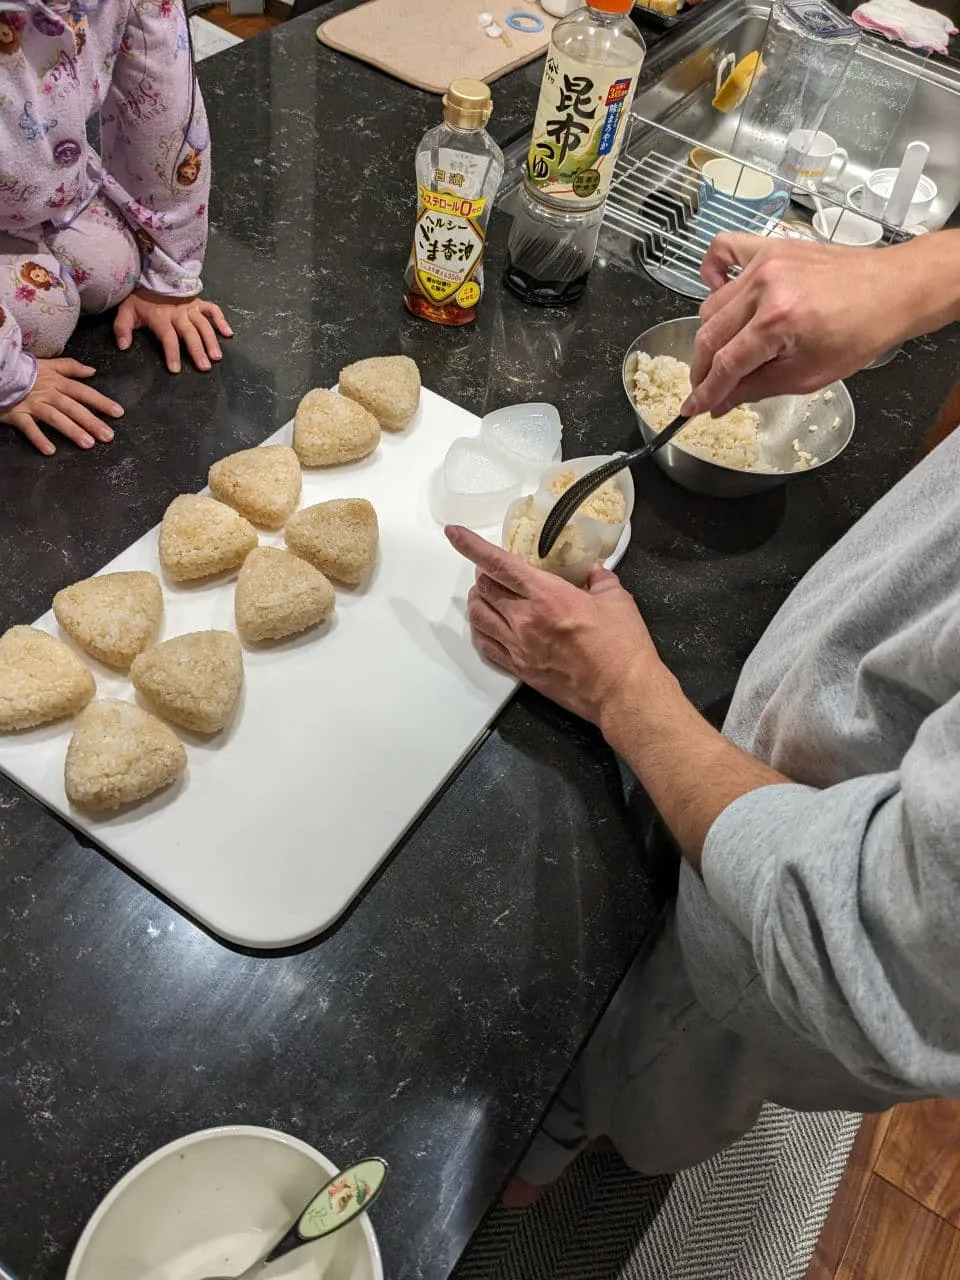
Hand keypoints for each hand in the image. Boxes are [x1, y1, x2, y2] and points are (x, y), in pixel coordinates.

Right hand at [0, 358, 122, 454]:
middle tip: (108, 436)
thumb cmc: (25, 371)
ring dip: (72, 430)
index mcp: (57, 382)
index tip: (118, 413)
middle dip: (91, 421)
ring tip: (88, 444)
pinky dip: (39, 438)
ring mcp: (32, 404)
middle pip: (73, 407)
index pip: (83, 392)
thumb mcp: (48, 365)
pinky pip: (29, 427)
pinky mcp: (17, 413)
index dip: (101, 401)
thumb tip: (92, 371)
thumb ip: (70, 367)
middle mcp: (47, 393)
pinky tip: (51, 450)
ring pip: (55, 417)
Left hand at [114, 288, 232, 373]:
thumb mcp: (126, 311)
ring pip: (203, 324)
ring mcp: (190, 307)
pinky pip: (212, 309)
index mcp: (161, 317)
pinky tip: (228, 333)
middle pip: (190, 333)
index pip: (168, 337)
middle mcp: (178, 313)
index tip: (175, 369)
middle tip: (205, 367)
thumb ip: (122, 327)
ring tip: (216, 356)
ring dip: (211, 340)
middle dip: (197, 350)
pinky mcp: (198, 302)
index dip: (172, 353)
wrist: (152, 275)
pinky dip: (221, 320)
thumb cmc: (140, 298)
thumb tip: (123, 346)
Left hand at [445, 525, 667, 725]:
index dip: (471, 546)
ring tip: (487, 594)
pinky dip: (480, 630)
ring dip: (478, 600)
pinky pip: (486, 645)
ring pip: (478, 616)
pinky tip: (486, 624)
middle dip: (484, 573)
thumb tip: (592, 571)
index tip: (454, 533)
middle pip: (484, 588)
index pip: (498, 564)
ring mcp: (519, 647)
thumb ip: (598, 578)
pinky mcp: (520, 669)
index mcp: (547, 596)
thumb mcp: (616, 599)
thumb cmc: (623, 648)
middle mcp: (526, 620)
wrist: (622, 693)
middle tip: (493, 569)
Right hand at [685, 233, 895, 416]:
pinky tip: (715, 289)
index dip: (705, 392)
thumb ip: (755, 388)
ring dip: (711, 334)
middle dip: (702, 369)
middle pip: (710, 336)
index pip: (725, 365)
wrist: (893, 290)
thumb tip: (720, 402)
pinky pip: (724, 250)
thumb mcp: (808, 375)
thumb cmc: (861, 331)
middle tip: (706, 388)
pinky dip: (711, 271)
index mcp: (778, 322)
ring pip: (712, 305)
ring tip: (726, 350)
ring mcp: (765, 262)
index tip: (692, 407)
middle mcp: (765, 287)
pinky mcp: (770, 247)